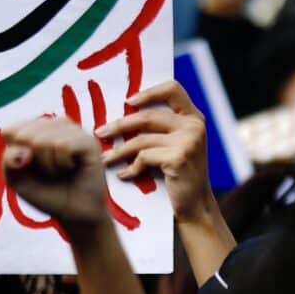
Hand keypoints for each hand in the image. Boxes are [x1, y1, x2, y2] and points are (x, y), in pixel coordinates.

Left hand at [2, 116, 107, 234]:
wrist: (74, 214)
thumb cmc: (45, 193)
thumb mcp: (16, 180)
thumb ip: (8, 161)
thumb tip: (23, 149)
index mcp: (34, 129)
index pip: (10, 131)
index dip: (14, 156)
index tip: (28, 168)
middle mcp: (53, 125)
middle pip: (24, 134)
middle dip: (31, 162)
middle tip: (47, 172)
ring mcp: (72, 130)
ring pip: (43, 139)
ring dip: (48, 165)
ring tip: (60, 171)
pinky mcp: (88, 140)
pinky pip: (62, 146)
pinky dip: (62, 164)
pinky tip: (71, 168)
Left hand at [98, 81, 212, 223]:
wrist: (195, 204)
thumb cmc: (178, 174)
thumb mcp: (176, 144)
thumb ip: (161, 127)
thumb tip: (123, 113)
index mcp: (193, 116)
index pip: (172, 89)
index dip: (148, 92)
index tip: (128, 102)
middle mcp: (193, 125)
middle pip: (147, 116)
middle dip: (119, 125)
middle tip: (100, 133)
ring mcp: (188, 141)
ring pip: (141, 140)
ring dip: (118, 151)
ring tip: (105, 158)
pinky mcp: (178, 158)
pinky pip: (143, 158)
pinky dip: (130, 168)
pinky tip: (122, 175)